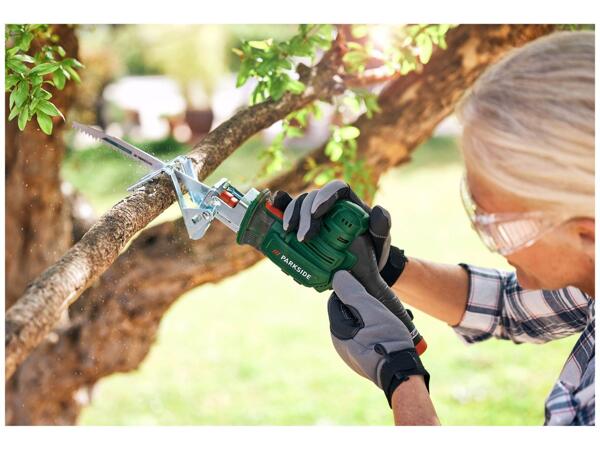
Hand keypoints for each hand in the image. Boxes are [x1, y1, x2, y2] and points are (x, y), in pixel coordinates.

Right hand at [273, 180, 391, 269]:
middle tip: (304, 237)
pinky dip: (278, 211)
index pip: (336, 189)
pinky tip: (272, 216)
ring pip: (298, 204)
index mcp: (349, 201)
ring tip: (288, 233)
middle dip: (304, 214)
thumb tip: (378, 210)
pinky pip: (288, 213)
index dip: (324, 196)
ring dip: (290, 215)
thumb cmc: (372, 250)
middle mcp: (329, 203)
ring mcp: (313, 213)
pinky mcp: (302, 224)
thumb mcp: (381, 240)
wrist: (362, 267)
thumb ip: (382, 226)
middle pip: (312, 198)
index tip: (317, 213)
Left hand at [329, 270, 429, 405]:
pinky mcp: (362, 360)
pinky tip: (387, 332)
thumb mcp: (371, 310)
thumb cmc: (386, 340)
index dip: (352, 291)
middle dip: (363, 305)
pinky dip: (374, 332)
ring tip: (388, 320)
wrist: (402, 373)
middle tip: (381, 306)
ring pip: (357, 326)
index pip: (338, 300)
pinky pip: (364, 338)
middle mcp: (340, 344)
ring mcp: (351, 354)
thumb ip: (353, 293)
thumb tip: (337, 276)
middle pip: (348, 313)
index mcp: (337, 331)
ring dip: (371, 318)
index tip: (368, 290)